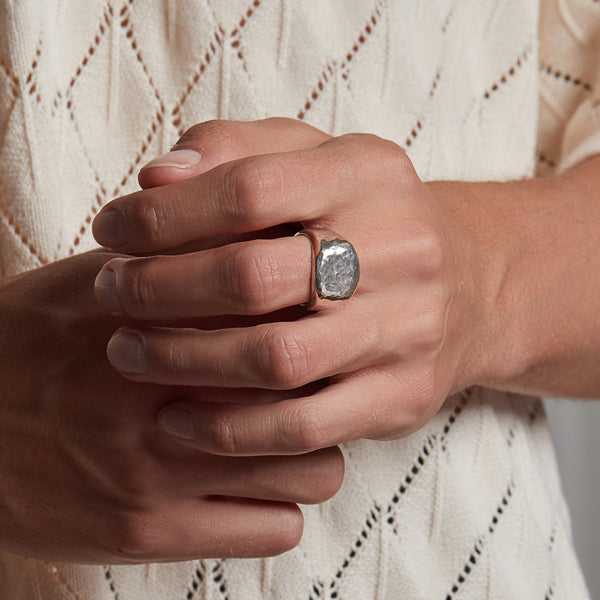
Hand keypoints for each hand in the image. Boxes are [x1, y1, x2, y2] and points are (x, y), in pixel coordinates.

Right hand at [0, 250, 342, 562]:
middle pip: (319, 396)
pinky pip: (275, 533)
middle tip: (307, 388)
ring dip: (307, 458)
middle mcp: (173, 397)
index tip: (322, 328)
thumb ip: (174, 263)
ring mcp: (164, 473)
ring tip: (279, 445)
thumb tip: (252, 239)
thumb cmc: (31, 343)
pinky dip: (275, 511)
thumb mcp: (96, 283)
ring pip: (314, 475)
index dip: (320, 324)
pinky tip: (247, 491)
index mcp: (167, 324)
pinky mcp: (151, 534)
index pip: (289, 322)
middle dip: (324, 391)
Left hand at [92, 119, 484, 455]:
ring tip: (129, 352)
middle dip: (159, 289)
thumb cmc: (369, 218)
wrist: (469, 286)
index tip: (112, 229)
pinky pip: (302, 426)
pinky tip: (177, 418)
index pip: (250, 189)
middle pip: (253, 278)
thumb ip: (234, 150)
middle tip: (111, 292)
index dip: (164, 214)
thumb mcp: (318, 159)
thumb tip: (156, 179)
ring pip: (274, 359)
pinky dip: (227, 430)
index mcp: (370, 177)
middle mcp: (398, 251)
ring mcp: (404, 331)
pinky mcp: (400, 397)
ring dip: (182, 361)